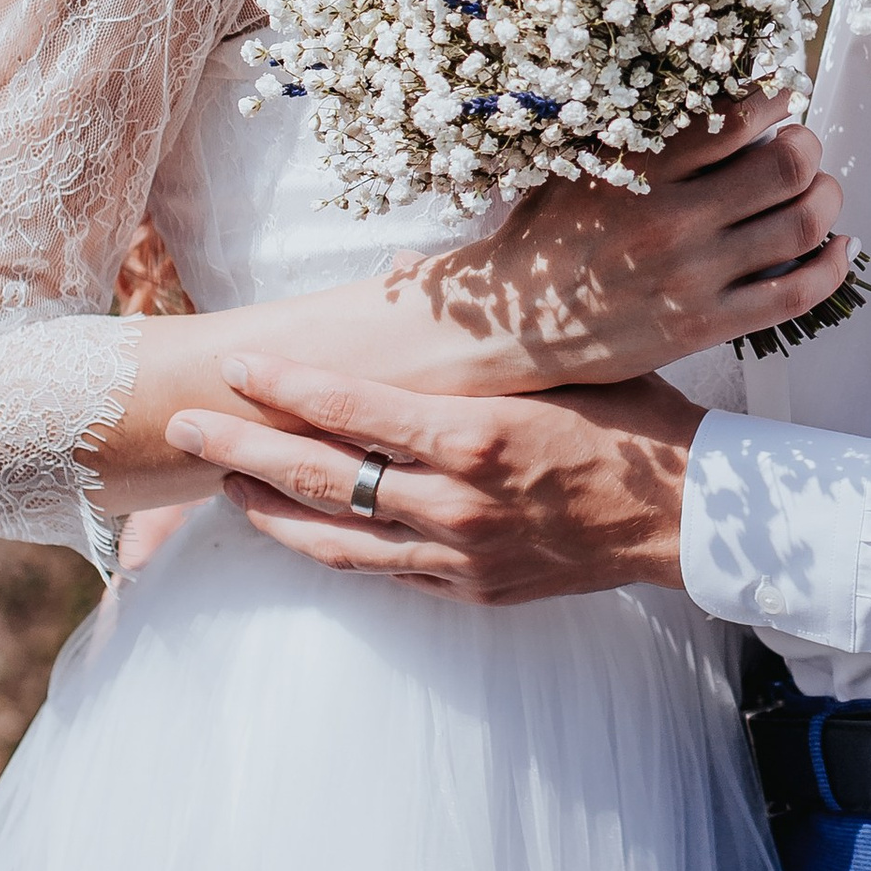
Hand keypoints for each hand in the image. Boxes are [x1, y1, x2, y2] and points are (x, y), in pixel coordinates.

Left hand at [163, 363, 700, 603]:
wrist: (689, 517)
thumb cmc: (633, 420)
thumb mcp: (560, 365)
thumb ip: (479, 342)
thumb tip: (407, 280)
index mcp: (475, 436)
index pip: (350, 409)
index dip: (281, 387)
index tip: (232, 365)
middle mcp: (456, 503)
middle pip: (320, 478)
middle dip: (241, 451)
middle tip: (181, 431)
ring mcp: (459, 556)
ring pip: (334, 539)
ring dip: (268, 512)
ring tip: (219, 487)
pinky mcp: (470, 590)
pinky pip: (380, 572)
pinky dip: (330, 549)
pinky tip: (298, 529)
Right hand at [427, 94, 847, 387]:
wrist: (510, 325)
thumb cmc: (546, 237)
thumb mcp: (579, 163)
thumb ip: (640, 131)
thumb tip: (709, 87)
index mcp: (641, 168)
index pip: (736, 115)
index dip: (777, 97)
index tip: (783, 96)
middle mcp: (672, 218)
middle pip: (788, 166)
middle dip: (810, 147)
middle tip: (804, 146)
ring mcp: (692, 275)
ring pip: (802, 225)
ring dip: (828, 199)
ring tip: (821, 190)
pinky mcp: (704, 325)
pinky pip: (795, 294)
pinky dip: (832, 266)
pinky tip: (839, 248)